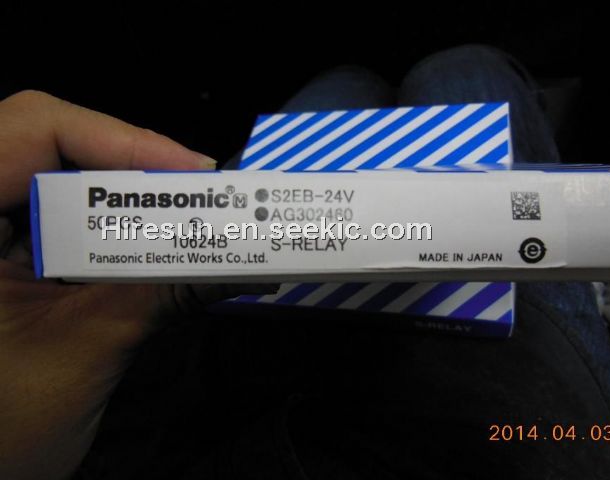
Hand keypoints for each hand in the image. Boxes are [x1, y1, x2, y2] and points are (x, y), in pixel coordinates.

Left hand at [0, 90, 216, 479]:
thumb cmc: (2, 433)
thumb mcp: (85, 352)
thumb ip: (163, 297)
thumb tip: (239, 261)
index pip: (31, 130)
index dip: (117, 140)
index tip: (189, 171)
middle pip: (54, 147)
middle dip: (135, 165)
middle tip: (205, 191)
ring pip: (66, 179)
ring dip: (132, 195)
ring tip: (191, 210)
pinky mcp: (14, 255)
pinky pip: (70, 218)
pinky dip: (120, 224)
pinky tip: (159, 238)